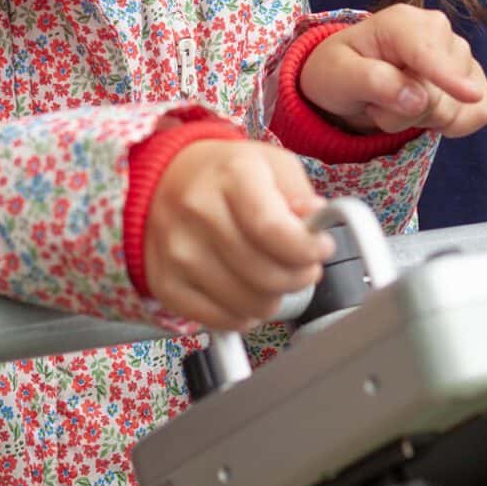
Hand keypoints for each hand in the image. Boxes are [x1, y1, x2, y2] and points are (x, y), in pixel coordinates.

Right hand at [143, 139, 331, 329]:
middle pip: (266, 274)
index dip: (308, 250)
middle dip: (299, 277)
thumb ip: (300, 193)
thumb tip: (317, 222)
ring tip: (272, 277)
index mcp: (231, 176)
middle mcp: (198, 212)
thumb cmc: (227, 176)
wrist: (167, 181)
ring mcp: (177, 252)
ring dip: (273, 298)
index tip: (321, 248)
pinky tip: (245, 291)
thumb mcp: (272, 165)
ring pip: (248, 304)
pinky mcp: (165, 283)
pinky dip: (244, 314)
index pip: (274, 230)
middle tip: (303, 266)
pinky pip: (222, 320)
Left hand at [298, 6, 486, 137]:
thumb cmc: (340, 71)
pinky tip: (423, 113)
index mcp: (402, 22)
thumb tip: (418, 100)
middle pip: (441, 91)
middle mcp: (438, 31)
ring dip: (419, 120)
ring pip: (457, 107)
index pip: (428, 51)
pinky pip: (477, 114)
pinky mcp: (474, 79)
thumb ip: (374, 82)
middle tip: (376, 100)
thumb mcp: (338, 76)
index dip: (448, 75)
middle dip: (405, 112)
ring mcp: (460, 54)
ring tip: (394, 100)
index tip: (469, 96)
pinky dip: (450, 126)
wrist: (351, 79)